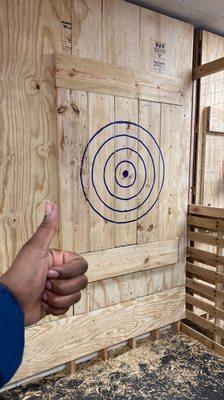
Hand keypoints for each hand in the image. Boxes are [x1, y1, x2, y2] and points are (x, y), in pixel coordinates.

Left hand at [0, 202, 87, 325]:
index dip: (68, 272)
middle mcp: (61, 273)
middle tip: (45, 283)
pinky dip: (55, 308)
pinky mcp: (57, 304)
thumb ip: (47, 228)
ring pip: (76, 296)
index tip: (51, 272)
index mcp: (59, 259)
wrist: (12, 304)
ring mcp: (60, 289)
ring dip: (57, 298)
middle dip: (62, 287)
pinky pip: (68, 307)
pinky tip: (43, 303)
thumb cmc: (21, 275)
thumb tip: (50, 204)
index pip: (82, 265)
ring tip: (43, 294)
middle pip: (81, 281)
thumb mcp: (35, 249)